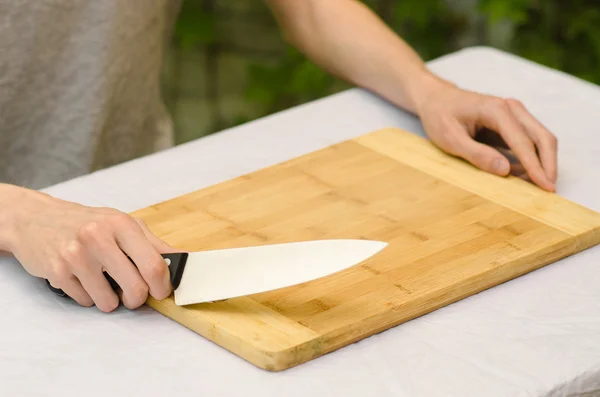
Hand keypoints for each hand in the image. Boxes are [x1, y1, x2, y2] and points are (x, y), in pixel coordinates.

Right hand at [4, 187, 174, 311]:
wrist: (35, 219)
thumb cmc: (86, 223)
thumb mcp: (122, 224)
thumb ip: (153, 244)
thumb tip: (184, 260)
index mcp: (122, 224)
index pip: (155, 265)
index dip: (163, 286)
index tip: (161, 291)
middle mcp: (99, 237)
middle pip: (136, 289)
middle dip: (137, 299)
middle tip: (132, 294)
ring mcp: (76, 255)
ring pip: (109, 302)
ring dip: (110, 300)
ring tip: (103, 282)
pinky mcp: (56, 272)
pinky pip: (85, 302)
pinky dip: (88, 297)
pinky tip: (82, 279)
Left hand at [415, 76, 556, 191]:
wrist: (436, 99)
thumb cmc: (440, 116)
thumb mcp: (450, 139)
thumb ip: (477, 154)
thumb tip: (505, 170)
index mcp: (496, 110)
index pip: (523, 142)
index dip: (536, 166)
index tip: (546, 186)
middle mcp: (511, 108)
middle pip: (542, 137)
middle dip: (548, 164)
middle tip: (549, 190)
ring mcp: (514, 113)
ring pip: (540, 138)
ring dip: (542, 162)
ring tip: (537, 187)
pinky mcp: (511, 122)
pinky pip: (529, 140)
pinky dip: (531, 158)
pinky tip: (525, 176)